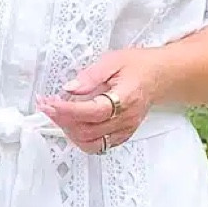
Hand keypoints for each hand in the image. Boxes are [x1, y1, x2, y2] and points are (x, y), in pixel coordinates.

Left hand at [36, 48, 162, 153]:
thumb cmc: (139, 67)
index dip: (68, 110)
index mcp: (125, 98)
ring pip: (91, 143)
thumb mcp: (113, 60)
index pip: (93, 111)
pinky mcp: (122, 135)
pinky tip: (72, 126)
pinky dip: (81, 139)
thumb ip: (90, 75)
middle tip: (48, 106)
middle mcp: (126, 118)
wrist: (159, 76)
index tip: (51, 103)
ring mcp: (124, 129)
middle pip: (88, 130)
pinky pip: (99, 146)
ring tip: (58, 116)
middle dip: (62, 120)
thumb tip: (71, 88)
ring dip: (70, 133)